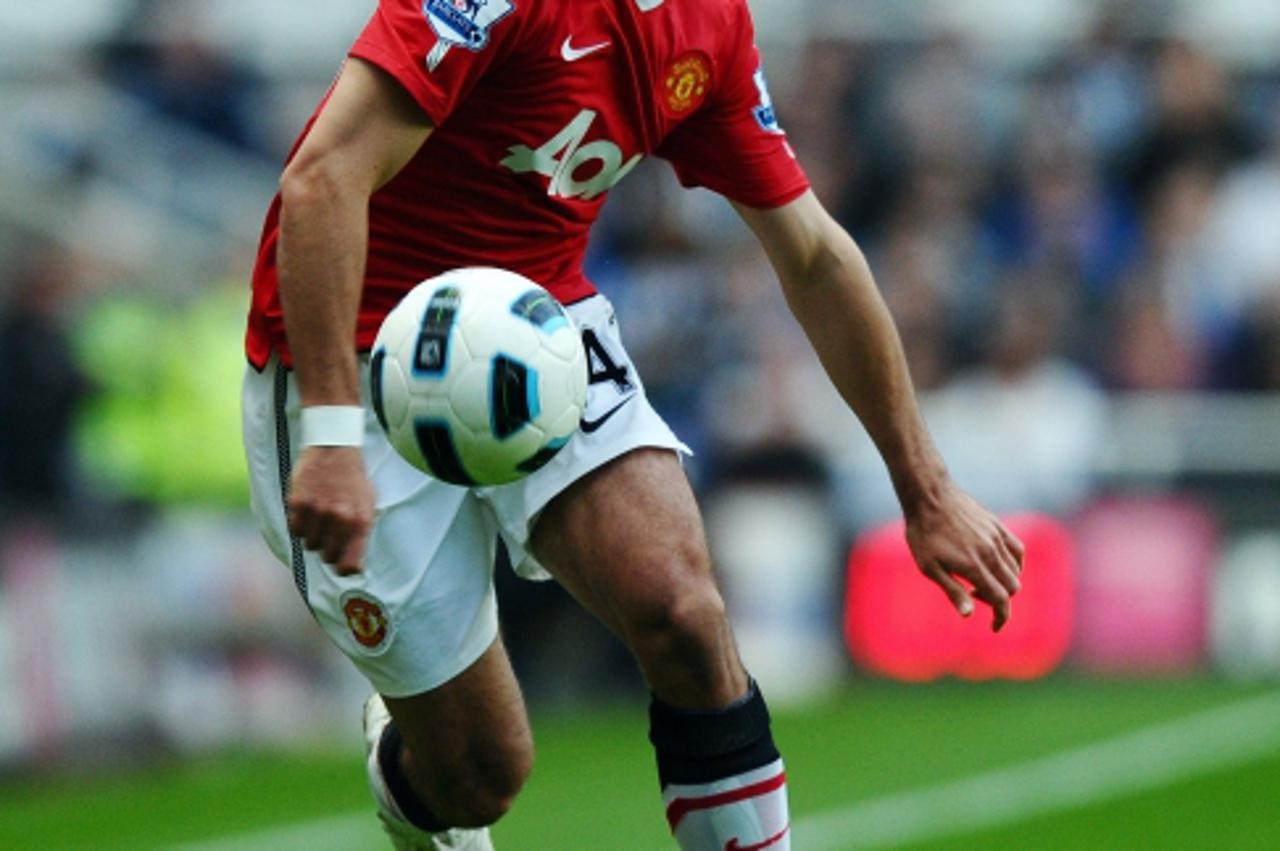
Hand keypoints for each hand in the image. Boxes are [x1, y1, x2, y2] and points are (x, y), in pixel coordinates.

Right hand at [287, 446, 374, 575]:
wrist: (335, 449)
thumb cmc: (354, 480)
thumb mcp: (368, 505)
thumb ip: (361, 535)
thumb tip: (355, 568)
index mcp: (360, 522)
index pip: (349, 565)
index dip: (345, 570)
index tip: (343, 567)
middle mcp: (339, 519)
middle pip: (328, 557)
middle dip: (330, 550)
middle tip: (331, 535)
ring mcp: (317, 511)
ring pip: (310, 545)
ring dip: (314, 536)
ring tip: (321, 519)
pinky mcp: (298, 503)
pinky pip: (295, 530)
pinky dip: (300, 525)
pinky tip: (309, 512)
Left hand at [903, 481, 1024, 631]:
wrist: (929, 495)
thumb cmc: (923, 533)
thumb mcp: (929, 567)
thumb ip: (952, 591)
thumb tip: (969, 614)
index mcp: (974, 566)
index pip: (1001, 600)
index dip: (1001, 617)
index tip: (995, 627)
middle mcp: (991, 553)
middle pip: (1012, 587)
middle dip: (1001, 601)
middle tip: (975, 596)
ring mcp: (997, 538)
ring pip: (1016, 570)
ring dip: (1005, 583)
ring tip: (981, 580)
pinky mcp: (998, 526)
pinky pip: (1018, 550)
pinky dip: (1015, 564)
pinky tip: (999, 565)